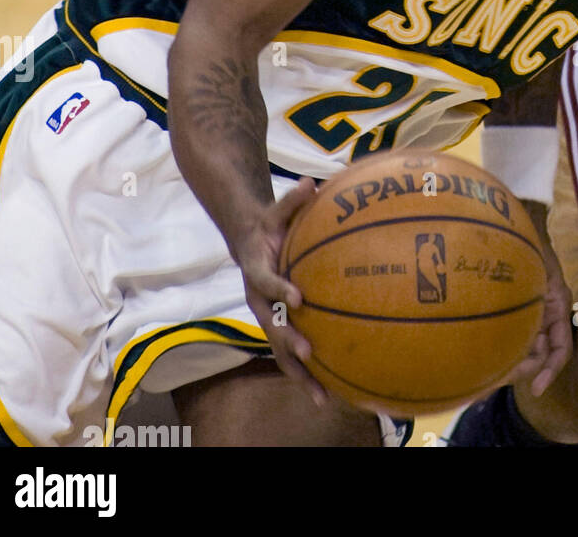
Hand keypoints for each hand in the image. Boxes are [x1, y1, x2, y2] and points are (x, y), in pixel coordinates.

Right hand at [231, 176, 328, 406]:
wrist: (248, 243)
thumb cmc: (268, 226)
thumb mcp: (276, 211)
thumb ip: (292, 199)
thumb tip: (311, 182)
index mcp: (256, 272)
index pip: (267, 281)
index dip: (281, 289)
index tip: (299, 297)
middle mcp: (259, 300)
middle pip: (271, 326)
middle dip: (289, 341)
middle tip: (309, 353)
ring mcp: (267, 317)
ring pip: (279, 350)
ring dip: (298, 372)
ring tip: (321, 396)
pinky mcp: (278, 326)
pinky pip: (290, 352)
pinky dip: (306, 372)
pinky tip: (329, 391)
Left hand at [503, 236, 573, 396]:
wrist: (510, 230)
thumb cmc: (528, 247)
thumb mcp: (539, 272)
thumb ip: (541, 297)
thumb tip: (532, 331)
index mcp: (558, 306)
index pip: (561, 348)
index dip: (551, 370)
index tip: (536, 390)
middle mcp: (545, 315)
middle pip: (540, 353)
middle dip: (525, 367)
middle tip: (502, 377)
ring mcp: (529, 314)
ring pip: (524, 347)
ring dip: (512, 359)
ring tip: (489, 373)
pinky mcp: (511, 311)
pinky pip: (509, 335)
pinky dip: (501, 346)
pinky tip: (482, 357)